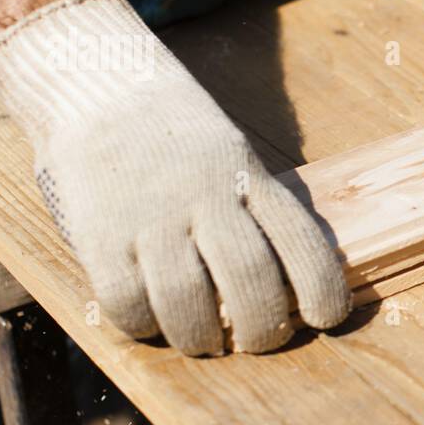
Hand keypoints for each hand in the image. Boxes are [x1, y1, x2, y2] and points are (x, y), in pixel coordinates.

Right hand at [0, 0, 349, 354]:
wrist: (97, 82)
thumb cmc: (176, 135)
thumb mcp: (233, 157)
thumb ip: (258, 210)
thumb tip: (292, 281)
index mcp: (248, 177)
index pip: (303, 243)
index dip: (323, 291)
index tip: (327, 319)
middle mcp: (205, 196)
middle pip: (251, 282)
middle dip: (264, 330)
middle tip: (260, 341)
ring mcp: (150, 215)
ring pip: (188, 303)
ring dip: (202, 339)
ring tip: (206, 342)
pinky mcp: (100, 232)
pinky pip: (127, 301)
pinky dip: (144, 325)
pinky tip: (151, 320)